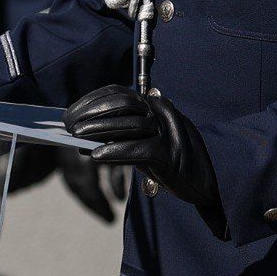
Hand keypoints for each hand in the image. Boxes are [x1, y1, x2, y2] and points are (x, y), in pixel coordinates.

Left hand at [63, 86, 216, 213]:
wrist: (207, 182)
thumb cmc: (169, 161)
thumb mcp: (142, 143)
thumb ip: (119, 137)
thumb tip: (83, 140)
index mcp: (153, 105)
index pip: (118, 93)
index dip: (91, 101)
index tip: (70, 114)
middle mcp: (161, 113)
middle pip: (124, 102)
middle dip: (92, 112)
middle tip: (70, 126)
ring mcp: (168, 132)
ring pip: (131, 123)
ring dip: (99, 129)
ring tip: (78, 137)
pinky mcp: (170, 155)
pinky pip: (141, 149)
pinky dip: (117, 152)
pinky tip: (97, 156)